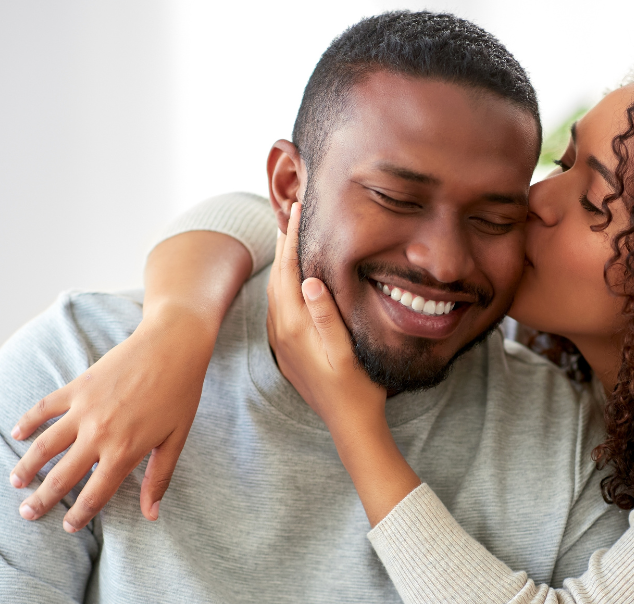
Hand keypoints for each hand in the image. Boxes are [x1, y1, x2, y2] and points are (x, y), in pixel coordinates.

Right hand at [9, 230, 251, 532]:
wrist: (172, 345)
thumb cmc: (180, 393)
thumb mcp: (176, 439)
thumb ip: (159, 478)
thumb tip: (152, 514)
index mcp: (125, 451)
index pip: (95, 494)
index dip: (80, 515)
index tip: (67, 528)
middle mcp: (99, 434)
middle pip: (62, 476)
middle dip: (42, 499)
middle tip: (26, 514)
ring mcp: (84, 409)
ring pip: (45, 445)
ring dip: (27, 466)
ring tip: (15, 482)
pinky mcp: (78, 386)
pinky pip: (45, 407)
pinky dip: (28, 421)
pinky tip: (16, 433)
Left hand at [267, 203, 421, 525]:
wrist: (349, 426)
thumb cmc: (357, 389)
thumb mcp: (346, 352)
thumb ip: (326, 316)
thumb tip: (309, 280)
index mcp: (295, 326)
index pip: (288, 270)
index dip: (292, 237)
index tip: (296, 208)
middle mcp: (282, 331)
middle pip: (277, 276)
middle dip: (284, 242)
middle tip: (291, 210)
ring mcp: (282, 342)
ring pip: (276, 291)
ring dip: (282, 262)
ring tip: (291, 236)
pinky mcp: (288, 350)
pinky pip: (279, 306)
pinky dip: (284, 283)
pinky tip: (294, 279)